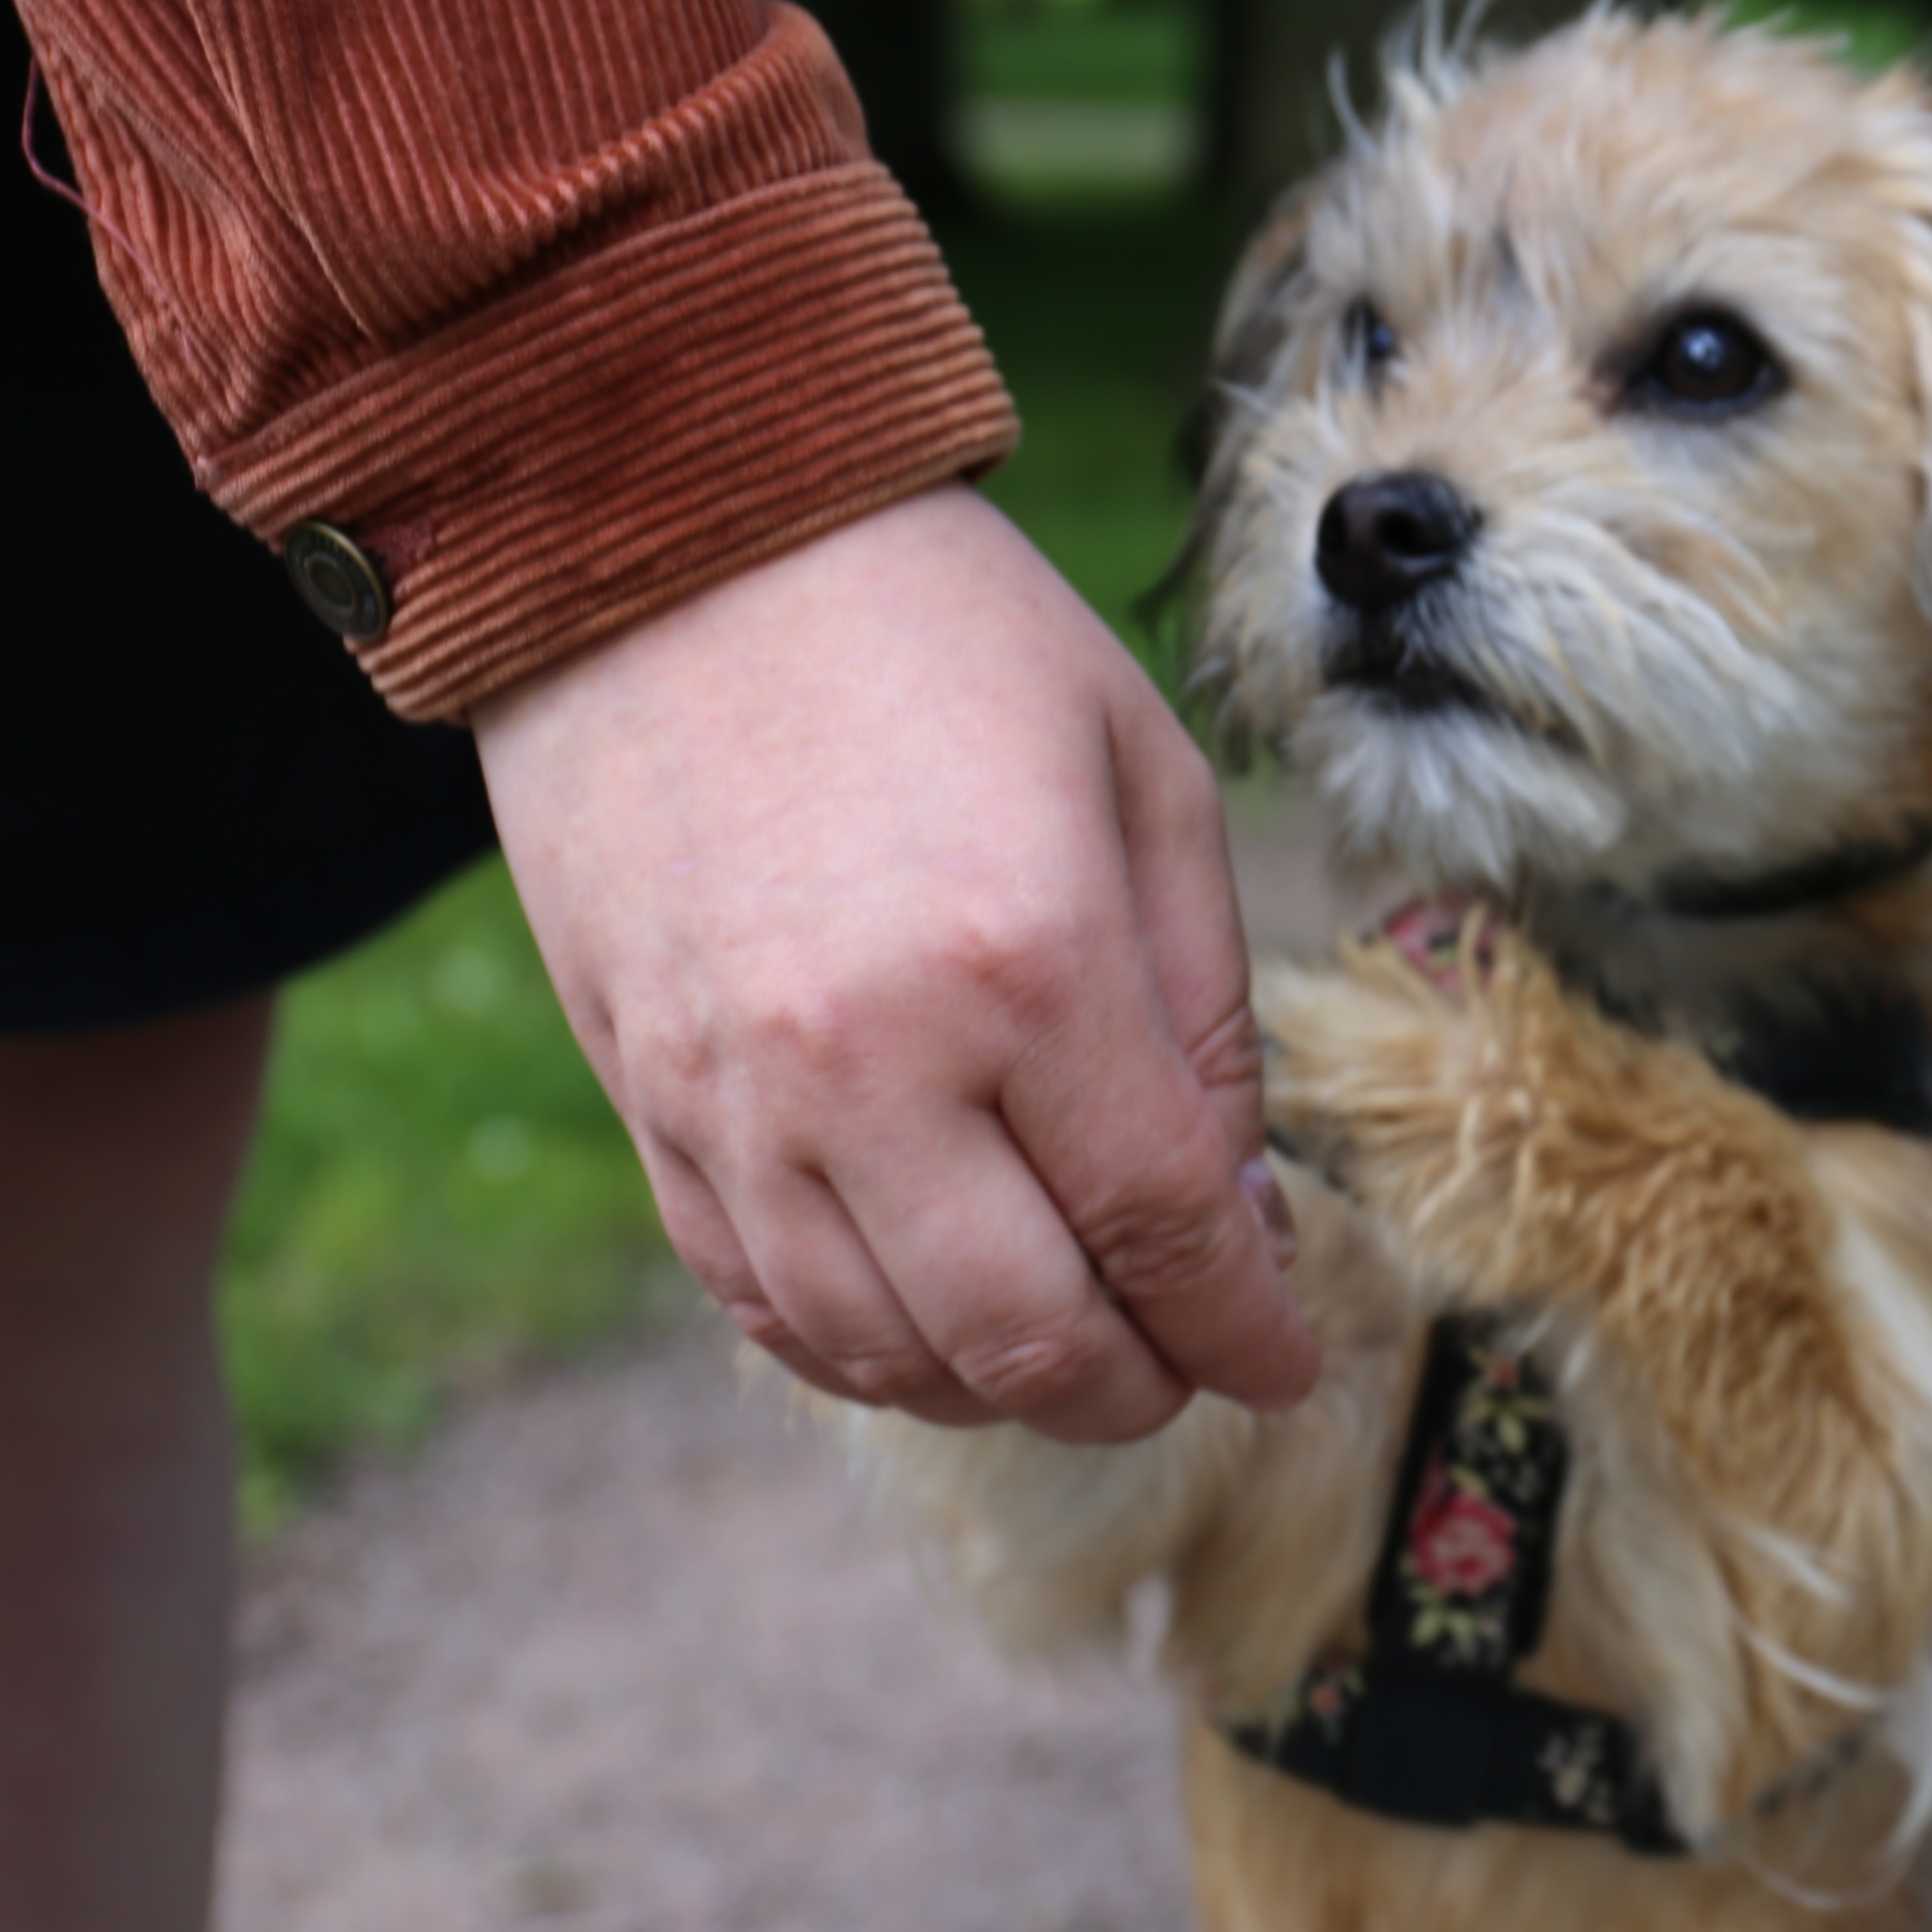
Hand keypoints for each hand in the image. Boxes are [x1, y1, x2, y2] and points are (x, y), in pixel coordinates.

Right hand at [473, 487, 1317, 1440]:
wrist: (664, 540)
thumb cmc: (940, 634)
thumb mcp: (1142, 775)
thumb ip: (1204, 1008)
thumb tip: (1232, 1206)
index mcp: (1030, 961)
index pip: (1164, 1228)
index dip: (1242, 1328)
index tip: (1286, 1364)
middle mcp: (871, 1060)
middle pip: (1026, 1334)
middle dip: (1134, 1390)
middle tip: (1184, 1367)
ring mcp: (737, 1098)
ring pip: (883, 1351)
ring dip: (997, 1391)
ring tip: (1068, 1351)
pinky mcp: (646, 1102)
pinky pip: (759, 1296)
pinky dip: (861, 1351)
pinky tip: (930, 1324)